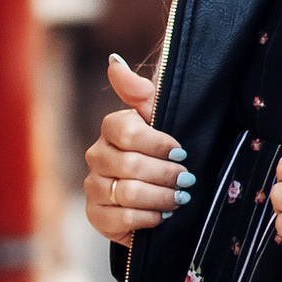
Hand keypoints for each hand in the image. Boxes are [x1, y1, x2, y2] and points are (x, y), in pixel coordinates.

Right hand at [84, 55, 191, 245]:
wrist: (159, 192)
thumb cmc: (164, 149)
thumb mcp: (160, 118)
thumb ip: (141, 92)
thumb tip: (114, 62)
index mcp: (112, 129)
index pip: (126, 132)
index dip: (157, 143)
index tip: (182, 151)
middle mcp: (97, 156)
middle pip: (130, 165)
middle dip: (166, 174)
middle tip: (188, 180)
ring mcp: (94, 186)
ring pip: (127, 193)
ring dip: (161, 197)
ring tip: (181, 198)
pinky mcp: (97, 215)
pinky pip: (120, 219)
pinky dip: (148, 218)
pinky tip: (164, 216)